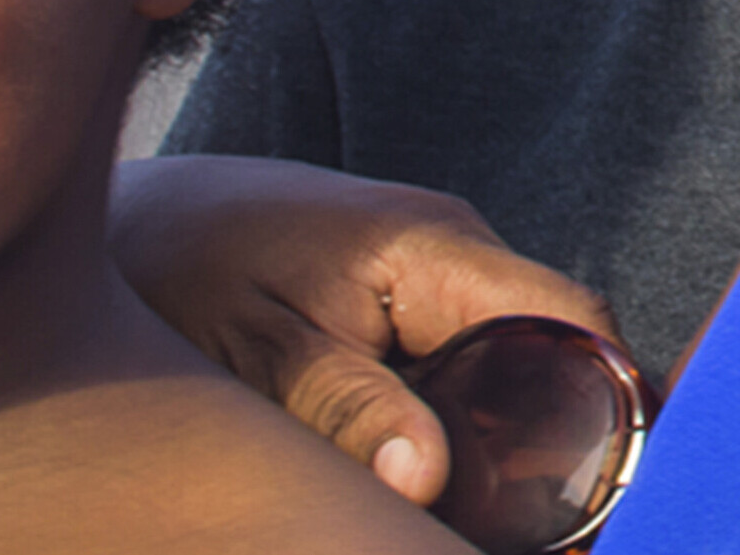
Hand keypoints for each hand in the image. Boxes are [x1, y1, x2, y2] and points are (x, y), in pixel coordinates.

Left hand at [110, 154, 620, 505]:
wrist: (123, 217)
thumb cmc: (178, 265)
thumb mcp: (254, 350)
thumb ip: (344, 408)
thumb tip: (427, 479)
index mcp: (436, 249)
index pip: (574, 318)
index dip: (616, 400)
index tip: (610, 490)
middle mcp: (454, 254)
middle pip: (553, 358)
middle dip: (554, 445)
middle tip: (536, 531)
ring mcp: (432, 278)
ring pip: (509, 371)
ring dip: (503, 443)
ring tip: (483, 516)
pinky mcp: (404, 303)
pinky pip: (463, 370)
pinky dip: (459, 427)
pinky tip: (430, 479)